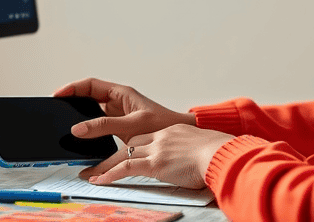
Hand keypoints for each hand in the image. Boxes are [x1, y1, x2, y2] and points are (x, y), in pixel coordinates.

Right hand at [53, 78, 194, 142]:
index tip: (57, 95)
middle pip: (87, 99)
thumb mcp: (132, 124)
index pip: (90, 85)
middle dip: (71, 103)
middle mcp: (117, 102)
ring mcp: (117, 116)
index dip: (72, 88)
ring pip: (91, 115)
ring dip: (79, 120)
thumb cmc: (163, 124)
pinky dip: (89, 134)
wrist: (179, 139)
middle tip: (56, 111)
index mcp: (120, 93)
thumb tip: (78, 128)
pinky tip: (81, 143)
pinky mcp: (119, 130)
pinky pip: (99, 129)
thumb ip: (104, 125)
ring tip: (64, 126)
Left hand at [83, 124, 232, 188]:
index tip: (122, 153)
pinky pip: (126, 168)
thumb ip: (193, 154)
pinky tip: (99, 181)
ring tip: (90, 175)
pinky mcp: (156, 163)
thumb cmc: (220, 155)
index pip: (146, 137)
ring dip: (104, 166)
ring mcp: (157, 149)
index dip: (132, 147)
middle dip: (113, 154)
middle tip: (97, 164)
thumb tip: (197, 165)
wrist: (223, 154)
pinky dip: (110, 175)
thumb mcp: (203, 149)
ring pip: (123, 155)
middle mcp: (162, 137)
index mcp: (173, 131)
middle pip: (130, 144)